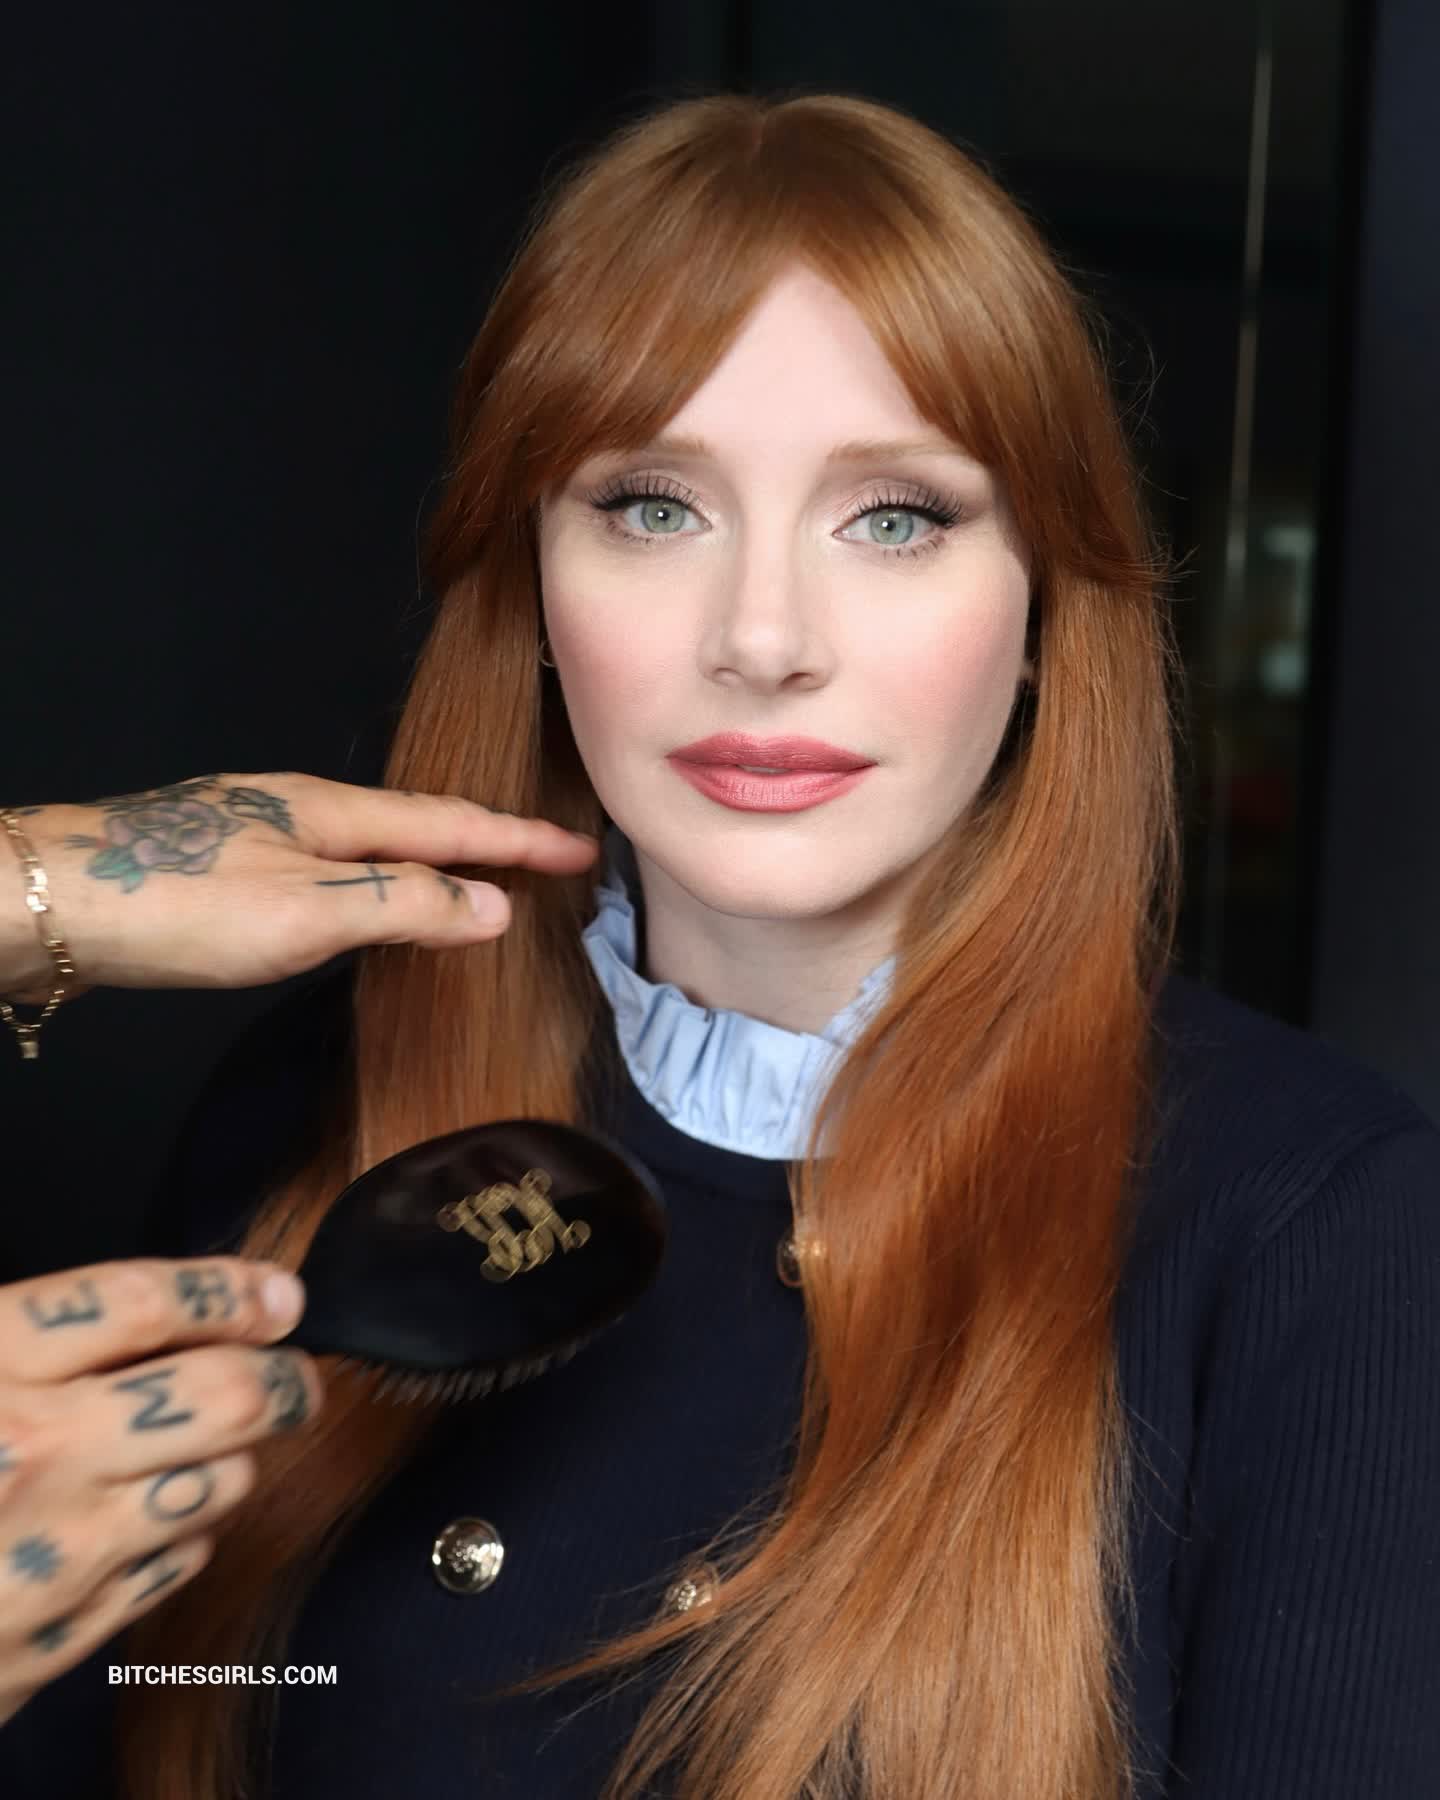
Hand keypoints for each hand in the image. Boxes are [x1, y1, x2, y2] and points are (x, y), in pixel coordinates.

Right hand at [0, 1256, 318, 1726]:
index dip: (233, 1289)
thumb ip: (28, 1332)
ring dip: (242, 1456)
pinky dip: (189, 1532)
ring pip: (218, 1483)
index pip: (151, 1301)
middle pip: (223, 1392)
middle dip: (282, 1376)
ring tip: (237, 1439)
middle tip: (295, 1370)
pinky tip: (169, 1514)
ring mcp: (53, 1551)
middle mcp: (34, 1452)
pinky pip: (172, 1566)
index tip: (277, 1293)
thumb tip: (154, 1310)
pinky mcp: (55, 1637)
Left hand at [4, 772, 599, 993]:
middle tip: (546, 863)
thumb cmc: (171, 903)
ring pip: (367, 848)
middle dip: (486, 844)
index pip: (451, 826)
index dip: (520, 843)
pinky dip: (373, 886)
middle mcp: (297, 811)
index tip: (582, 851)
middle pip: (414, 825)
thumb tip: (494, 906)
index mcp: (329, 814)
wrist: (45, 899)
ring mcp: (254, 833)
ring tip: (474, 884)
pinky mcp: (218, 866)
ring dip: (429, 865)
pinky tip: (360, 906)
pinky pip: (326, 870)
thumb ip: (403, 907)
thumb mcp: (305, 913)